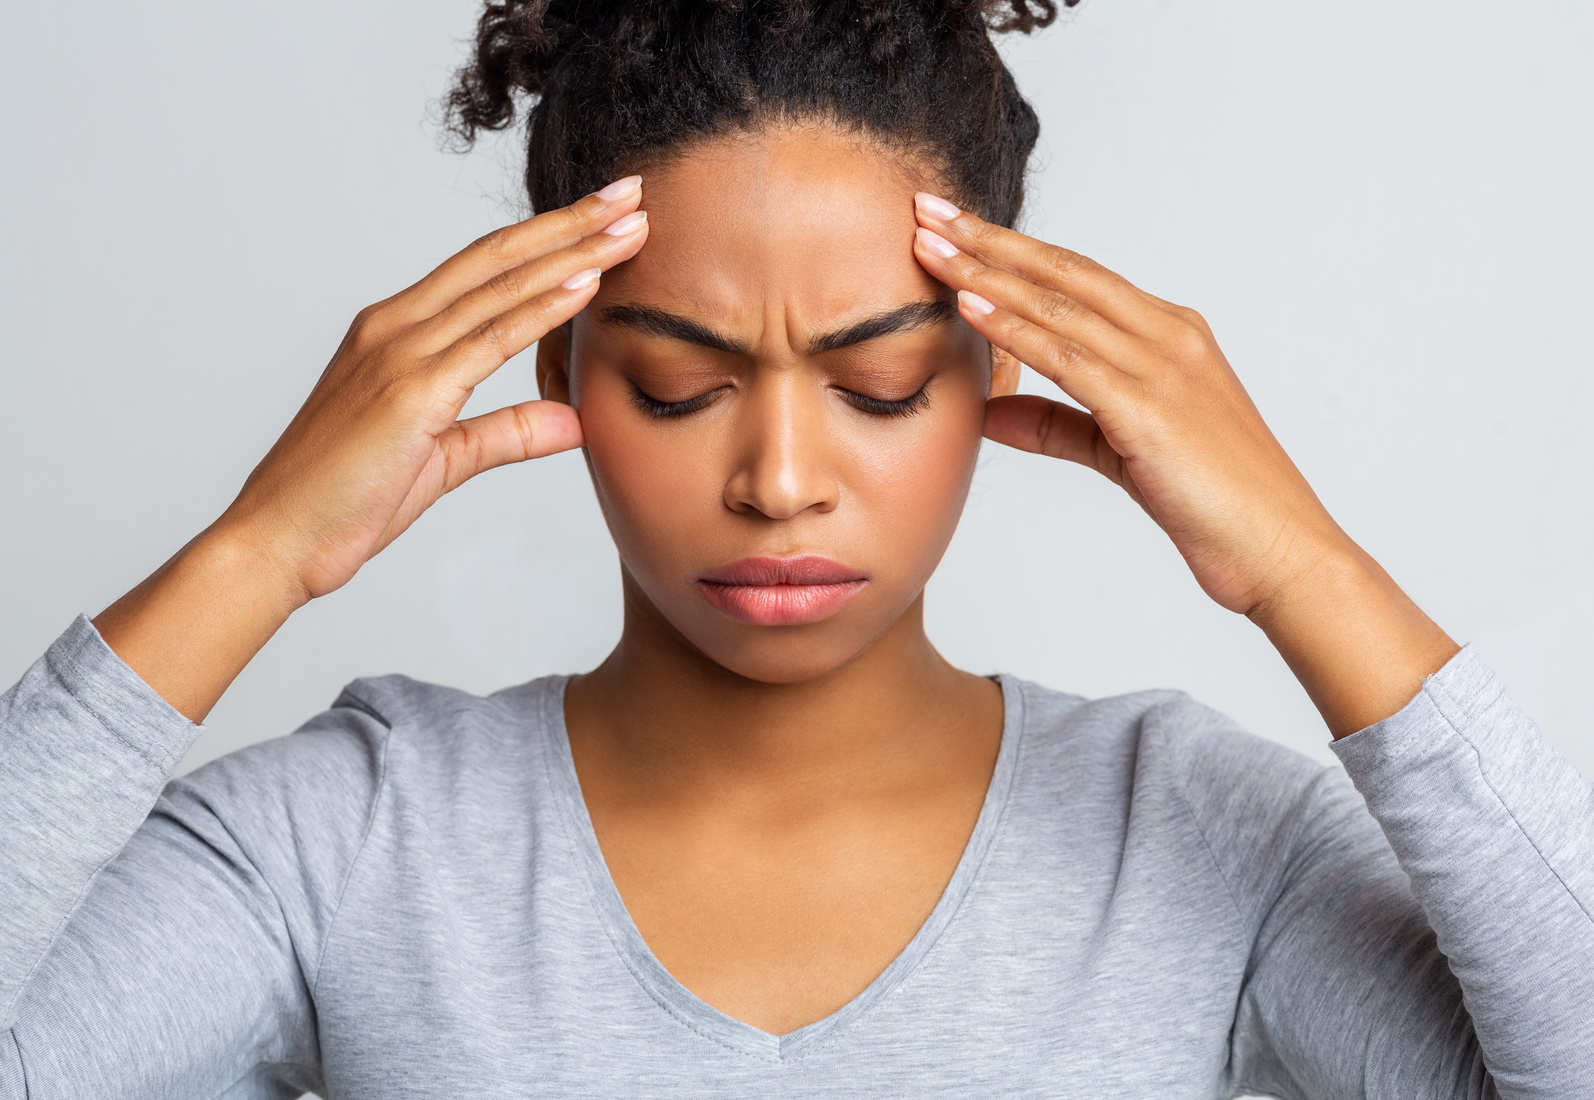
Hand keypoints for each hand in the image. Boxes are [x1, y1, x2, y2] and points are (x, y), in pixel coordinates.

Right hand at [221, 177, 649, 601]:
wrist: (277, 540)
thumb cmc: (344, 501)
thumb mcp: (444, 458)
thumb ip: (507, 432)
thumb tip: (573, 421)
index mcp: (394, 333)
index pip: (484, 269)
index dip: (547, 237)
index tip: (603, 217)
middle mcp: (394, 327)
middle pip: (498, 257)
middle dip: (570, 221)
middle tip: (631, 191)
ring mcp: (399, 353)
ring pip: (501, 286)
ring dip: (573, 251)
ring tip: (632, 224)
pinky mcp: (410, 392)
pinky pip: (491, 339)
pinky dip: (542, 306)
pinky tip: (587, 283)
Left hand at [910, 192, 1456, 735]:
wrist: (1281, 551)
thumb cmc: (1214, 506)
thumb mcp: (1121, 453)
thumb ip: (1059, 426)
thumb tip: (990, 412)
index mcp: (1170, 336)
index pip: (1076, 276)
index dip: (1010, 249)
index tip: (952, 227)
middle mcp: (1169, 336)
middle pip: (1062, 271)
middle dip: (989, 238)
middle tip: (925, 206)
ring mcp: (1163, 367)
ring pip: (1059, 304)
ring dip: (986, 272)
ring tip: (928, 245)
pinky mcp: (1149, 410)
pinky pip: (1068, 358)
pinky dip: (1015, 328)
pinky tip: (970, 307)